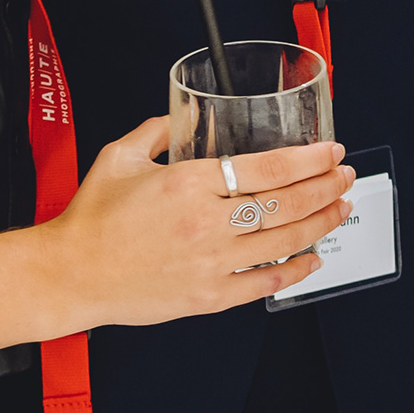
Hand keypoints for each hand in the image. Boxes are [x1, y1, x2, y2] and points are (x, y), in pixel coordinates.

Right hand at [37, 118, 351, 327]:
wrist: (69, 273)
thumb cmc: (90, 219)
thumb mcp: (121, 157)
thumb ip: (159, 130)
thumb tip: (187, 115)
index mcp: (187, 184)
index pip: (267, 168)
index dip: (308, 159)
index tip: (329, 151)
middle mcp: (205, 224)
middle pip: (285, 204)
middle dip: (325, 187)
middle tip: (344, 175)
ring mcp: (210, 264)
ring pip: (283, 242)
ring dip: (320, 223)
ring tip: (341, 207)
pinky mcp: (207, 297)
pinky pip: (264, 284)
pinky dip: (295, 270)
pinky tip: (313, 257)